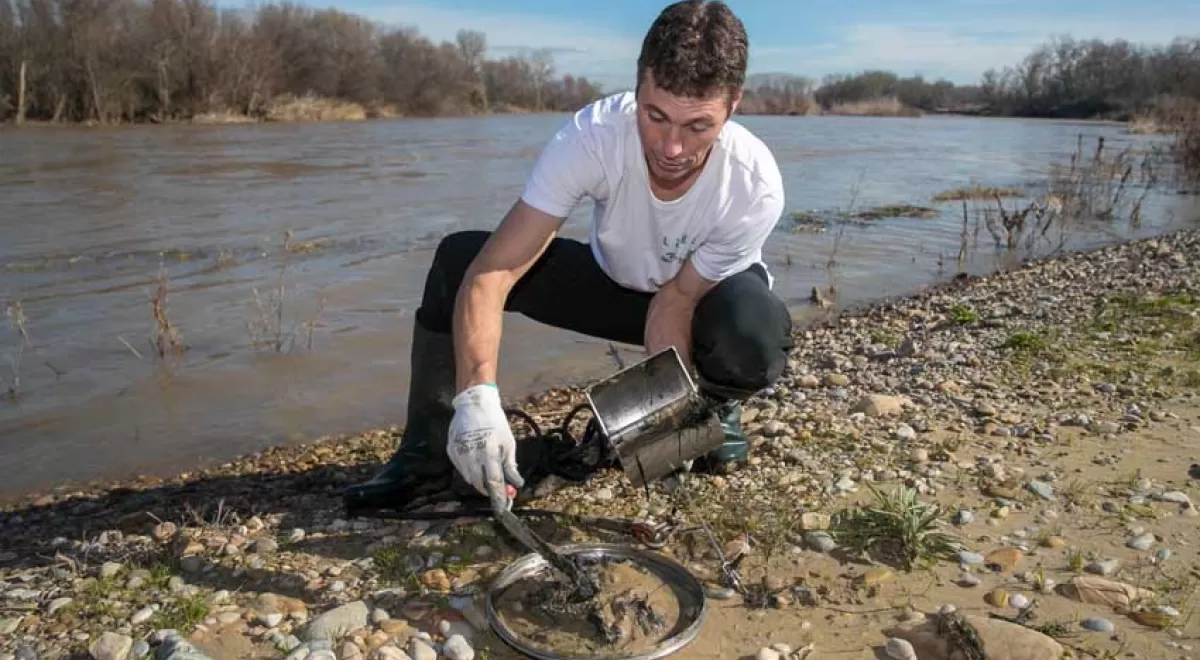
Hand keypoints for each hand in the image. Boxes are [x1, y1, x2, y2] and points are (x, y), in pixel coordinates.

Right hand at [447, 384, 524, 510]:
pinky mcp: (451, 451)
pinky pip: (461, 469)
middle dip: (490, 491)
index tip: (505, 507)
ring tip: (488, 474)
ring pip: (469, 478)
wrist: (474, 404)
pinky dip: (470, 471)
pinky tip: (477, 463)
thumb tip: (516, 484)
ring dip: (480, 481)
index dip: (500, 496)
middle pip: (480, 484)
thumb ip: (510, 465)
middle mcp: (472, 455)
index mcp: (489, 452)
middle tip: (499, 491)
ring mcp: (459, 453)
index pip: (494, 482)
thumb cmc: (495, 422)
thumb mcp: (508, 442)